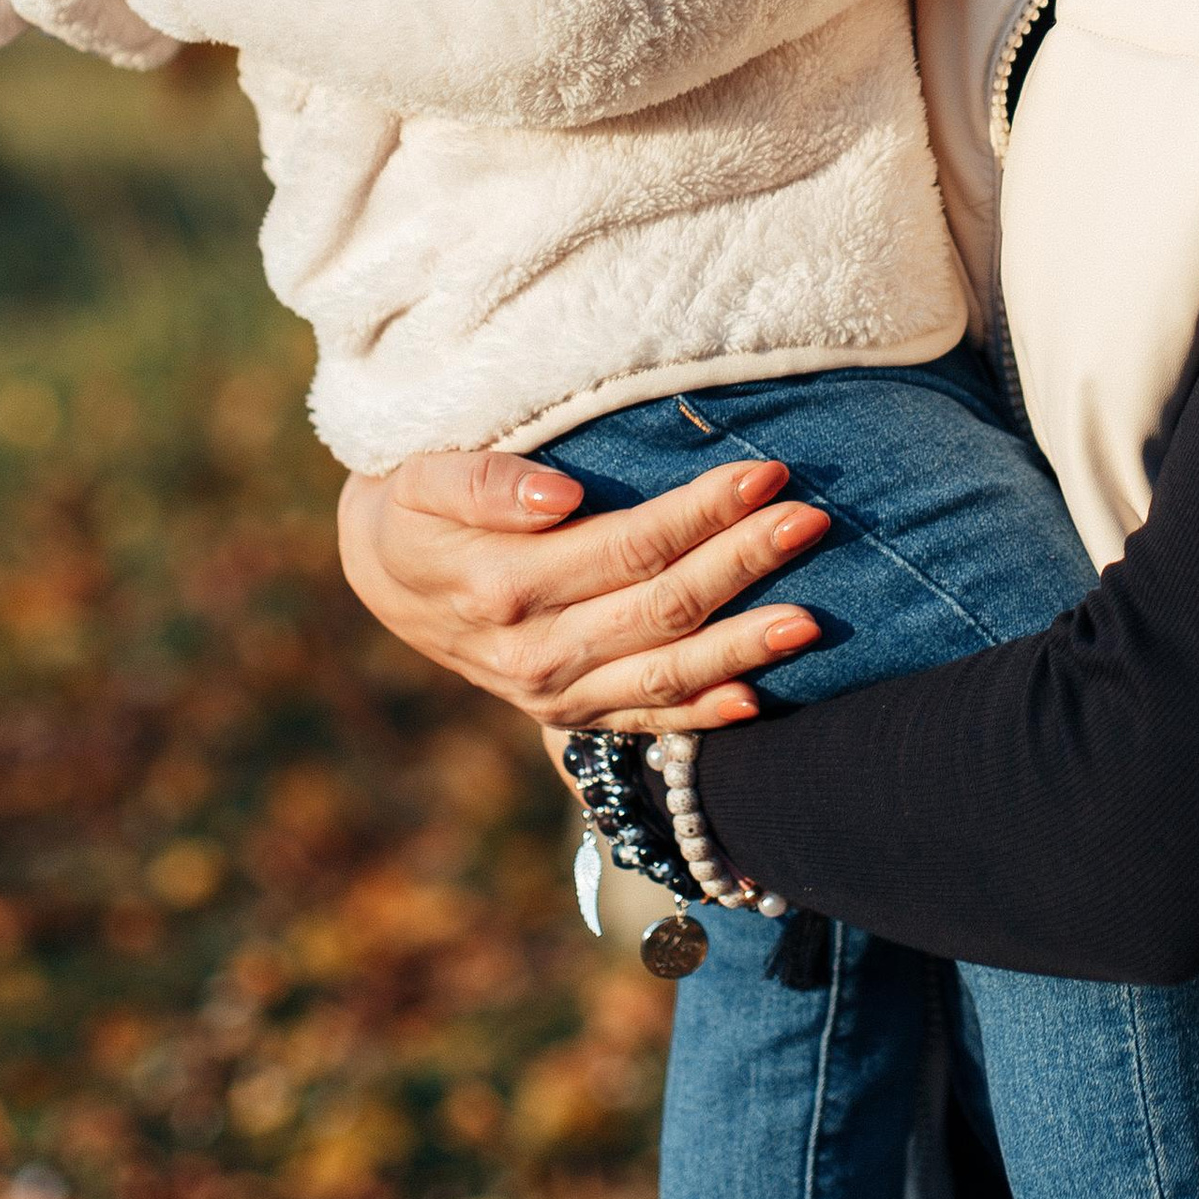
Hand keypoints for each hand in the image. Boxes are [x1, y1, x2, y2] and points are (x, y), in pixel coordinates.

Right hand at [335, 445, 827, 738]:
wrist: (385, 576)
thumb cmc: (416, 507)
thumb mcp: (423, 477)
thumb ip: (486, 483)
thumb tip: (563, 496)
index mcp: (503, 588)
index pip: (627, 547)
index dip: (700, 513)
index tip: (764, 475)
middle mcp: (533, 654)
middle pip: (662, 608)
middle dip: (743, 564)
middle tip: (811, 522)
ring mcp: (553, 694)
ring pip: (666, 674)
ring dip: (744, 647)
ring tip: (813, 621)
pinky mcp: (567, 715)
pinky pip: (645, 723)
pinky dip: (702, 716)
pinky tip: (757, 700)